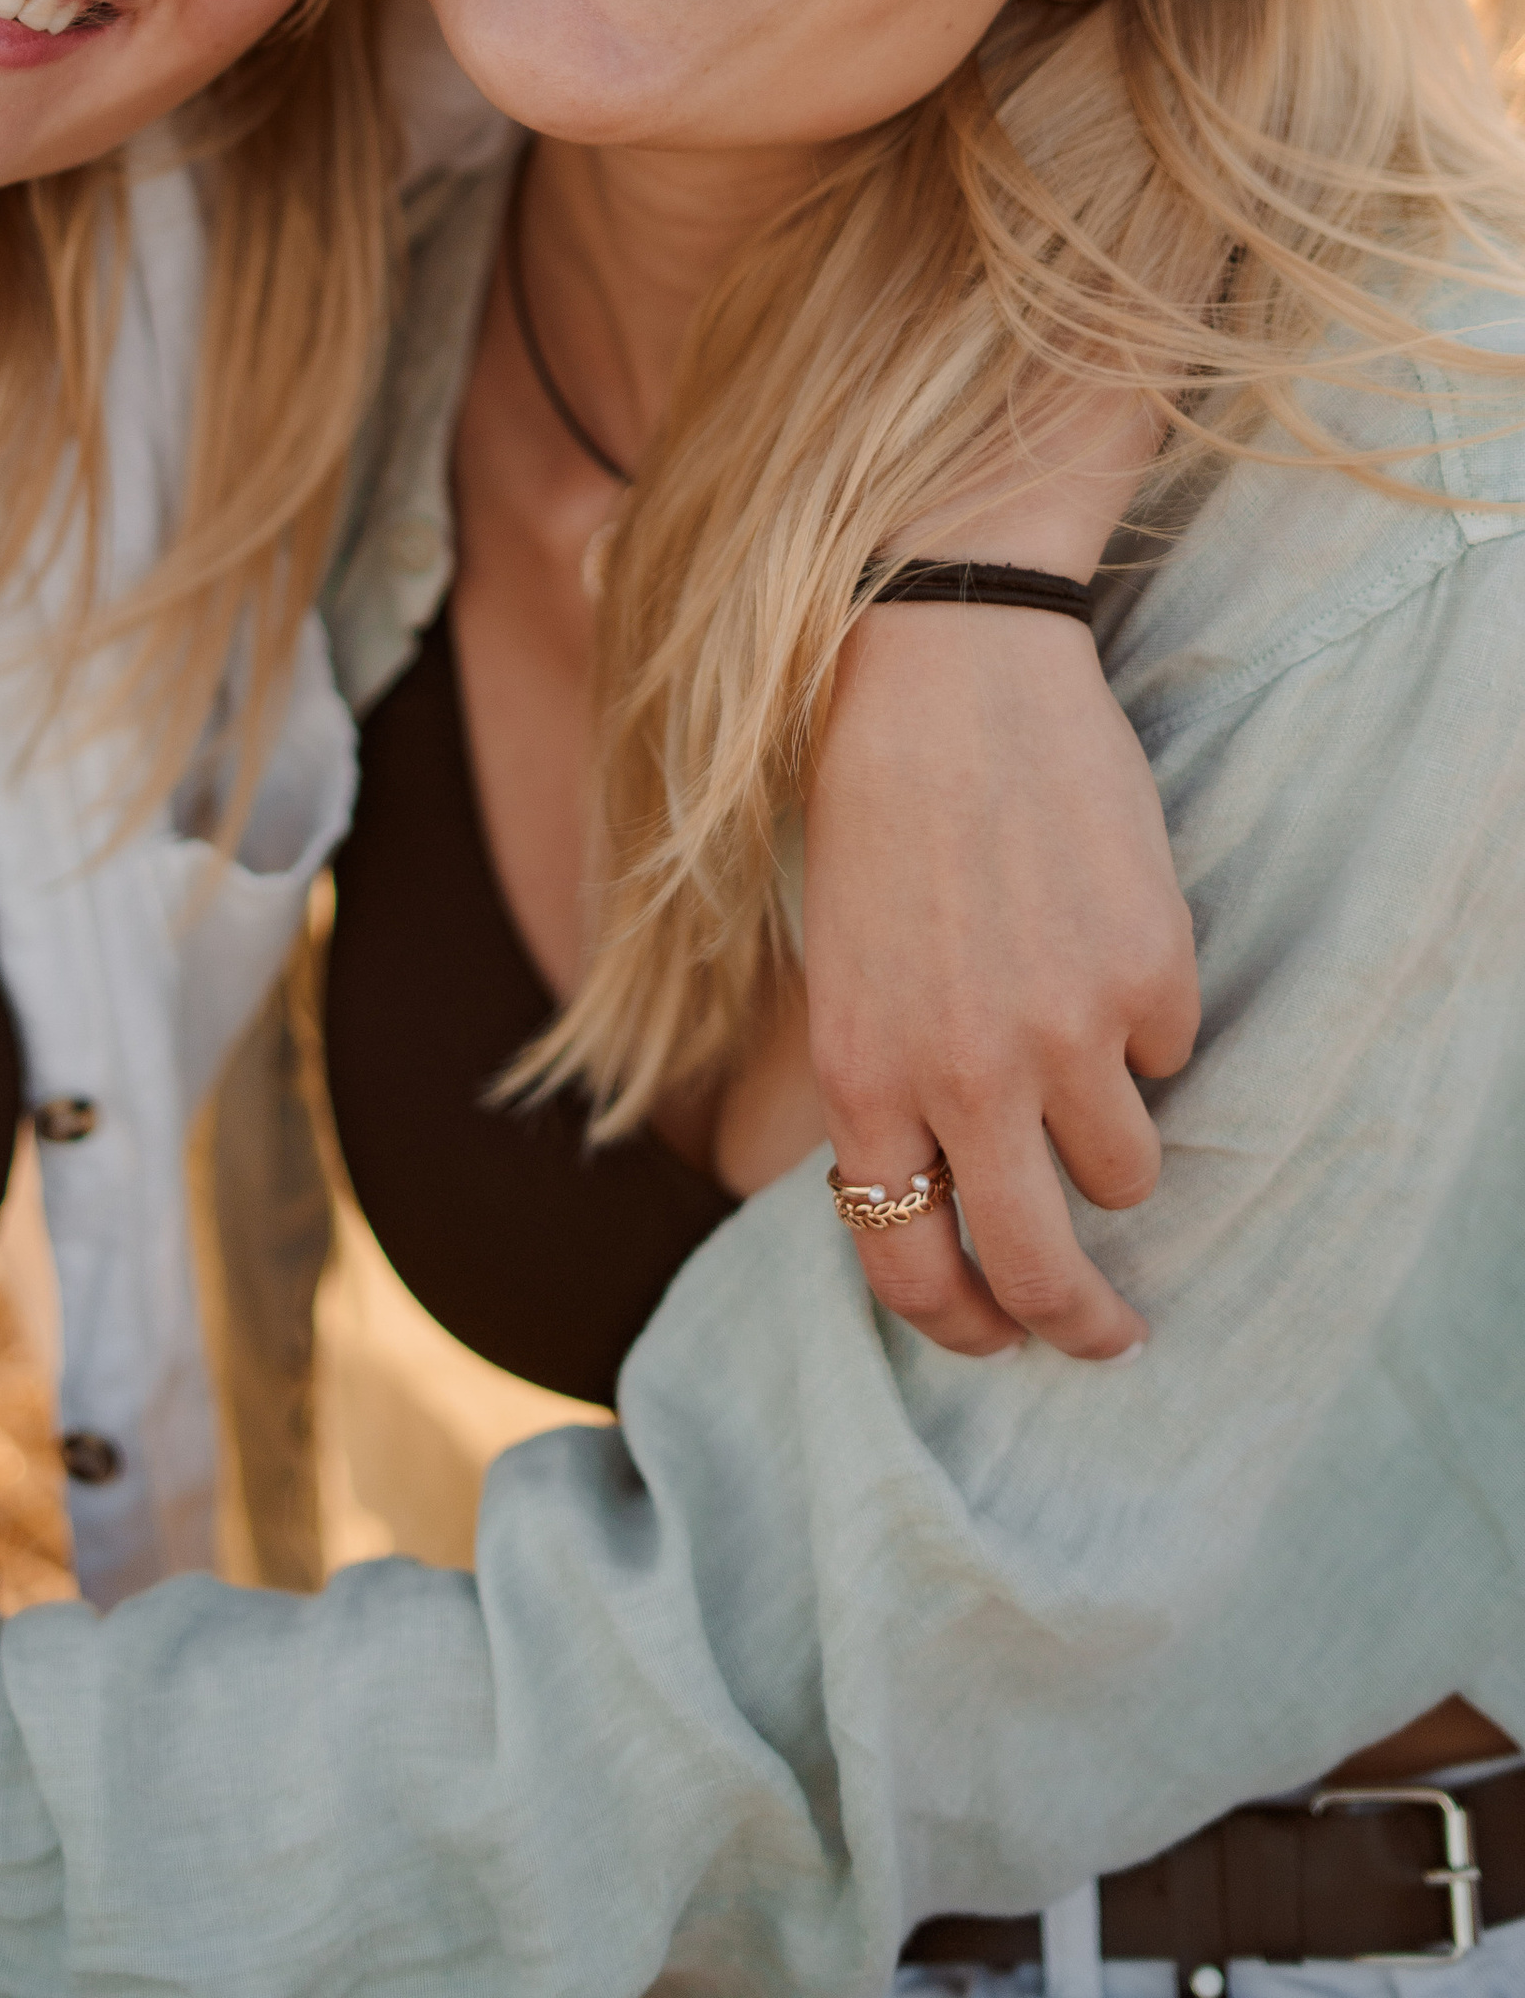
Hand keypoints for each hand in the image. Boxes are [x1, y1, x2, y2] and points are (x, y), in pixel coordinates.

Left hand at [803, 600, 1197, 1362]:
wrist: (948, 678)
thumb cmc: (878, 817)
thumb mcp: (846, 970)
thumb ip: (887, 1088)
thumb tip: (941, 1196)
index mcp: (864, 1080)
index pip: (905, 1263)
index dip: (959, 1323)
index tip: (998, 1337)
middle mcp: (962, 1078)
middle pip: (1038, 1272)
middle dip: (1079, 1326)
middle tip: (1108, 1334)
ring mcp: (1064, 1033)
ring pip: (1125, 1175)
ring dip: (1115, 1141)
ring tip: (1086, 1044)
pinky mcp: (1147, 977)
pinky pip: (1168, 1055)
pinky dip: (1147, 1021)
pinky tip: (1101, 930)